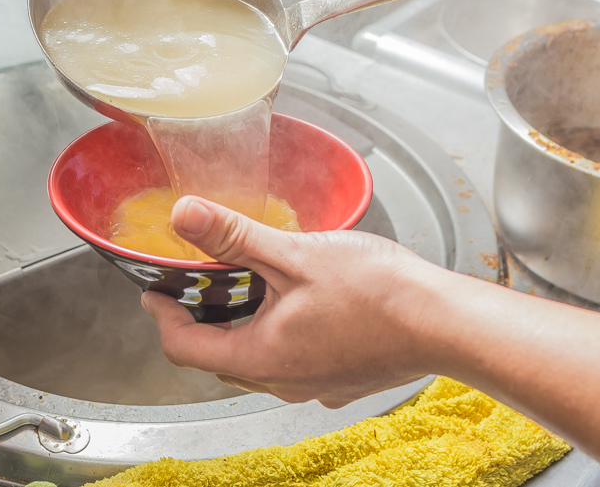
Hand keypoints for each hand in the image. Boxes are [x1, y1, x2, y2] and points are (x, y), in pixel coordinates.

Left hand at [141, 195, 450, 407]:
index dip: (163, 317)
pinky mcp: (339, 377)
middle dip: (201, 319)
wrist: (443, 322)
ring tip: (246, 282)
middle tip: (198, 283)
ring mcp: (314, 384)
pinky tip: (296, 300)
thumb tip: (185, 215)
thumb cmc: (377, 293)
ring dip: (241, 325)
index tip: (155, 293)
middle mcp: (283, 381)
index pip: (185, 348)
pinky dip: (278, 332)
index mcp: (261, 358)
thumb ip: (234, 236)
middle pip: (219, 357)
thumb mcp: (293, 254)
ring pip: (257, 358)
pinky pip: (292, 359)